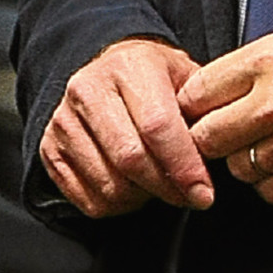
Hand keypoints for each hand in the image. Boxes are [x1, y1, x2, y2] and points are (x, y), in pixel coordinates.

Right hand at [39, 36, 212, 217]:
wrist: (105, 67)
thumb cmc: (151, 77)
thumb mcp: (185, 75)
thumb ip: (203, 109)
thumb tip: (222, 148)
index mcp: (129, 66)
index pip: (157, 125)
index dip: (184, 166)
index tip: (204, 191)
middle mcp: (88, 90)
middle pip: (130, 159)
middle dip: (167, 188)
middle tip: (190, 196)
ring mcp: (63, 121)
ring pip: (109, 185)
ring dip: (143, 198)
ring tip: (159, 184)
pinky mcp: (49, 149)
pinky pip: (87, 199)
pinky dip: (117, 206)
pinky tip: (132, 188)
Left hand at [179, 20, 272, 205]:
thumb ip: (259, 65)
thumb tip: (223, 87)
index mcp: (269, 61)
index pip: (196, 93)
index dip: (196, 104)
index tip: (202, 110)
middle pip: (207, 138)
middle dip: (215, 137)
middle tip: (231, 132)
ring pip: (239, 169)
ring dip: (250, 161)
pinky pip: (272, 193)